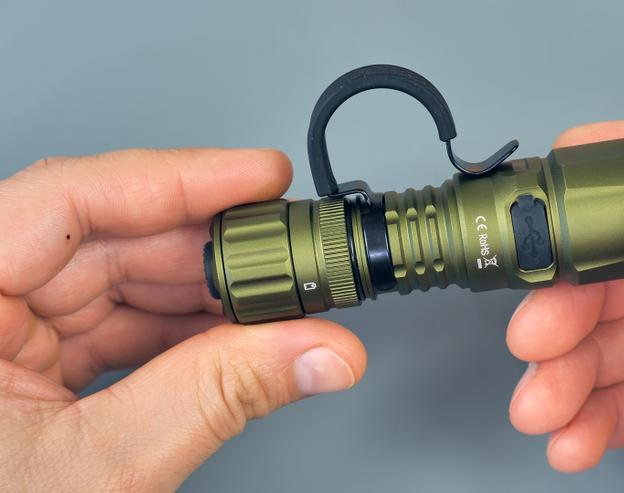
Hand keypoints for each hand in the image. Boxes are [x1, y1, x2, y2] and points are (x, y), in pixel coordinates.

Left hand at [0, 149, 366, 490]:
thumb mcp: (97, 472)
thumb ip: (215, 397)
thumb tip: (314, 350)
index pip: (66, 201)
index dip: (178, 178)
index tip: (259, 178)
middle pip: (103, 238)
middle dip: (208, 253)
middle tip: (290, 261)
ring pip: (114, 281)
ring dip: (202, 298)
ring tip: (275, 309)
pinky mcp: (20, 364)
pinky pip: (110, 324)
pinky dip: (176, 333)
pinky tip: (229, 341)